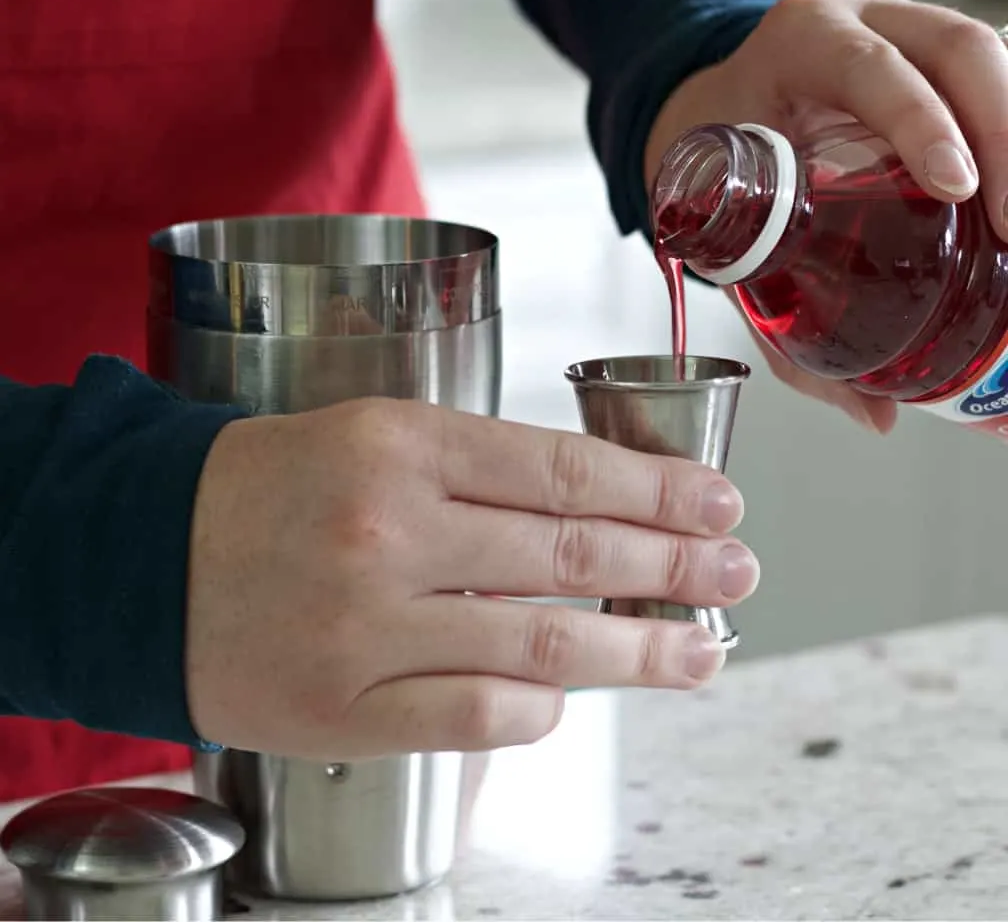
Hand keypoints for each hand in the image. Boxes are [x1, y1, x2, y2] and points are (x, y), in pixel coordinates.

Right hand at [185, 398, 758, 759]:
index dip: (657, 490)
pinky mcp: (344, 708)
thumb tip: (596, 516)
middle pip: (573, 556)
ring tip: (700, 650)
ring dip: (640, 653)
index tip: (716, 504)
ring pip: (545, 648)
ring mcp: (367, 627)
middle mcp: (390, 531)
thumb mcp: (376, 436)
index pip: (564, 470)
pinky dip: (543, 710)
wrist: (150, 549)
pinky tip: (573, 700)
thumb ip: (480, 472)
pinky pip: (480, 716)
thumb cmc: (275, 486)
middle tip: (736, 574)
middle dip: (674, 565)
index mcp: (401, 444)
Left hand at [645, 0, 1007, 433]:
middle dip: (1003, 138)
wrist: (715, 111)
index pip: (867, 70)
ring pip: (991, 54)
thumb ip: (788, 332)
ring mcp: (907, 25)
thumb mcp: (730, 240)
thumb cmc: (720, 172)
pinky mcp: (938, 49)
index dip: (921, 124)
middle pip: (957, 50)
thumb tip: (876, 415)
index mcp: (796, 50)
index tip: (959, 192)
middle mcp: (860, 20)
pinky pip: (995, 74)